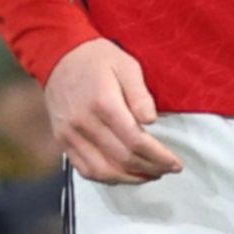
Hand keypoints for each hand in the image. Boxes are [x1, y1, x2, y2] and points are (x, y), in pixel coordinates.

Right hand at [44, 38, 180, 183]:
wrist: (58, 55)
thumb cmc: (97, 59)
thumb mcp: (126, 65)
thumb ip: (140, 94)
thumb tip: (151, 121)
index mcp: (104, 102)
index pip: (135, 141)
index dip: (159, 157)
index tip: (175, 163)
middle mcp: (84, 122)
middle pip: (122, 158)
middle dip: (150, 169)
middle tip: (167, 170)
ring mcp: (70, 134)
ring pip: (103, 171)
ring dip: (130, 179)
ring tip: (149, 175)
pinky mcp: (62, 140)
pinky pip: (85, 169)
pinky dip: (107, 178)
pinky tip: (124, 175)